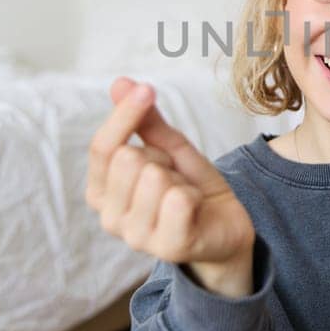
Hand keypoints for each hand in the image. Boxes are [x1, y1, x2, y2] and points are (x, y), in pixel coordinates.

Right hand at [86, 77, 256, 295]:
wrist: (228, 225)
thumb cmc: (191, 186)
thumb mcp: (169, 148)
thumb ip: (144, 120)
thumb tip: (121, 82)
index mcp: (101, 191)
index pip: (102, 147)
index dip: (125, 114)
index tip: (148, 90)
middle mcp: (110, 218)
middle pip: (128, 158)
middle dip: (161, 157)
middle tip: (176, 176)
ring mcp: (136, 237)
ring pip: (154, 177)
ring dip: (180, 179)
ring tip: (186, 194)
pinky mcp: (166, 248)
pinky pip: (178, 200)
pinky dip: (195, 195)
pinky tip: (196, 209)